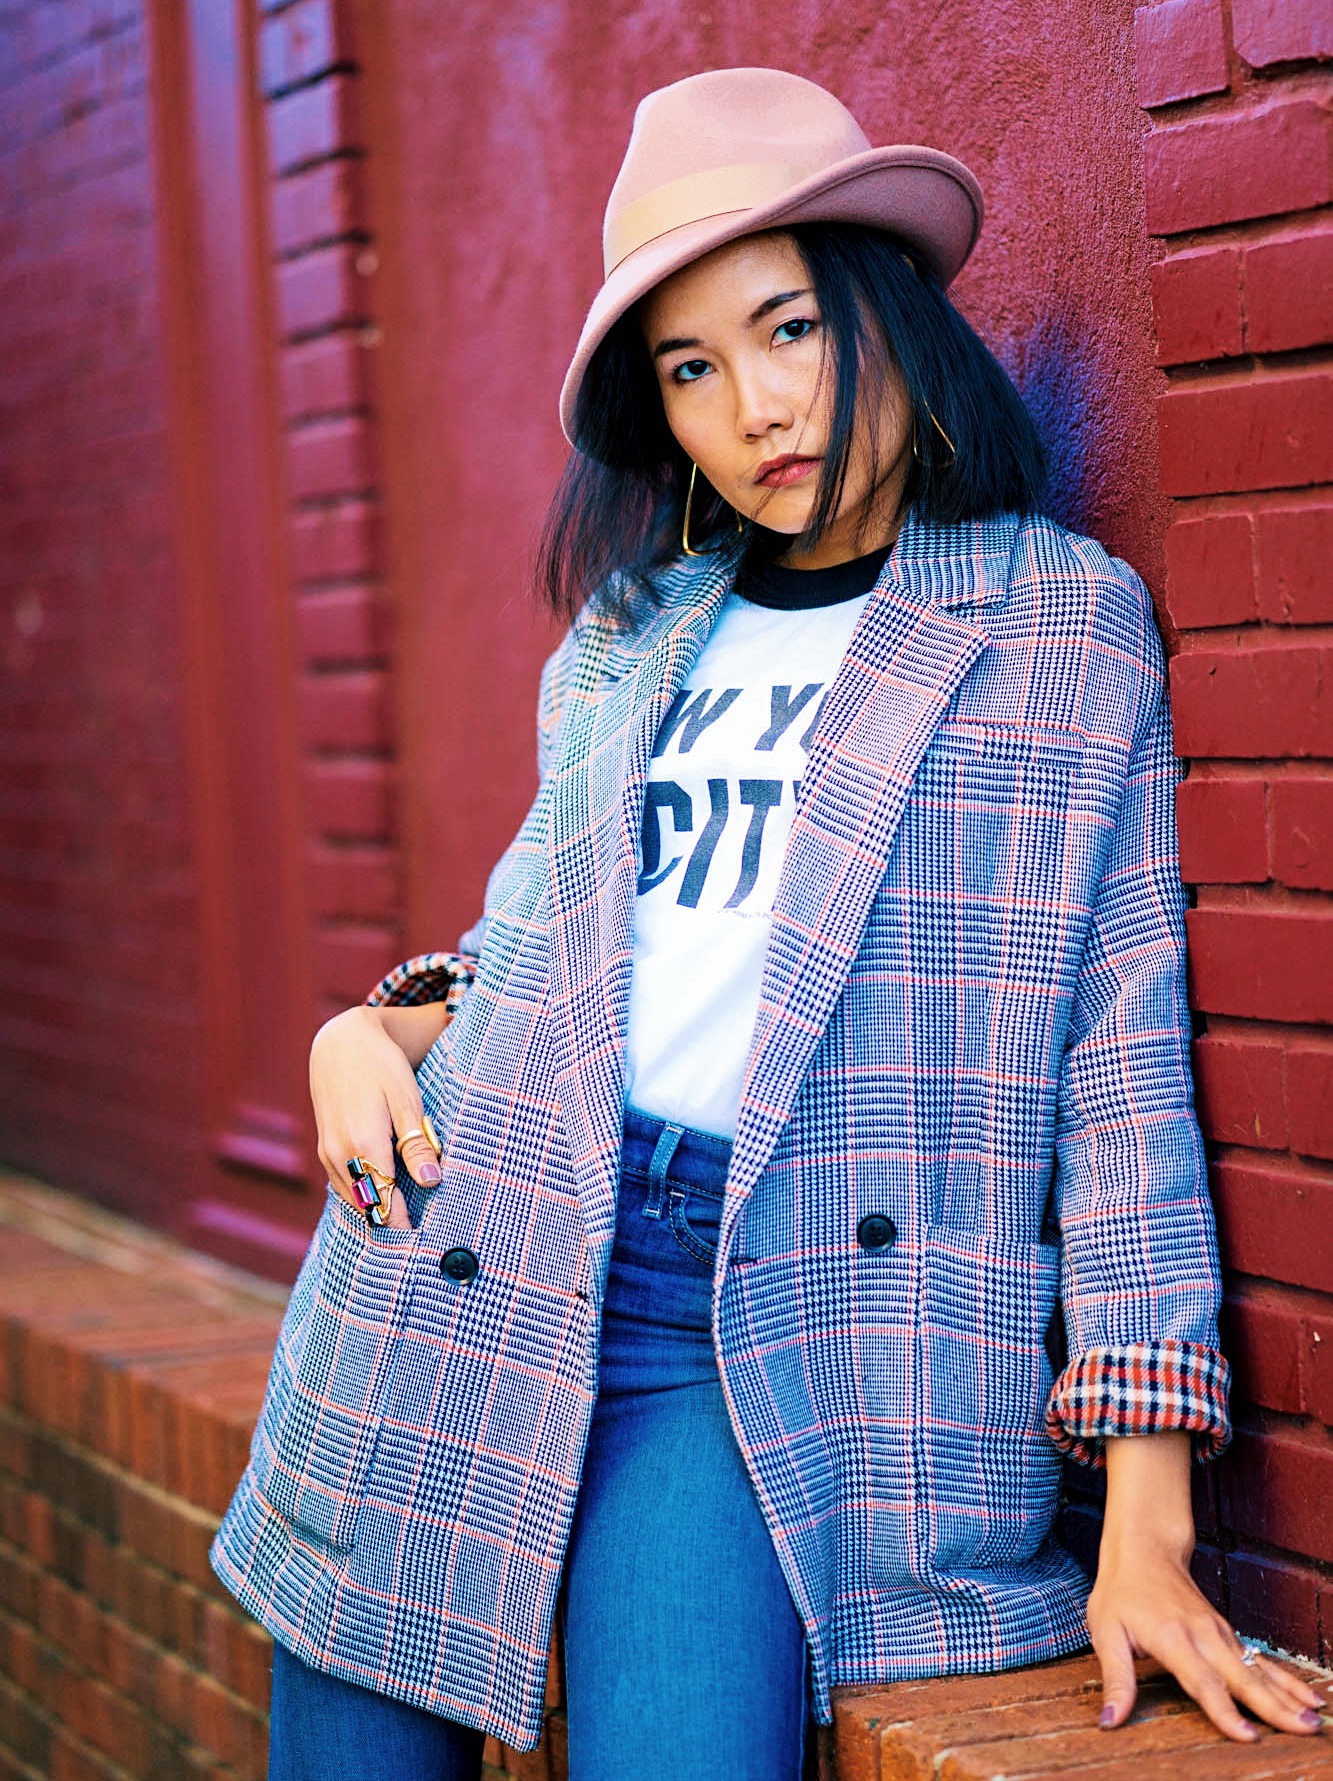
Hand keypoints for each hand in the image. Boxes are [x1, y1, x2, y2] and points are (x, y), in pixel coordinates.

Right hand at [310, 1004, 450, 1228]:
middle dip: (392, 1221)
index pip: (386, 1202)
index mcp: (365, 1145)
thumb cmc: (381, 1067)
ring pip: (353, 1199)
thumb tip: (431, 1181)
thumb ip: (415, 1143)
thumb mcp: (407, 1100)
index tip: (424, 1239)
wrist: (340, 1043)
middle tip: (420, 1235)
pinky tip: (383, 1194)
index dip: (404, 1223)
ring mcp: (328, 1154)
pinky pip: (343, 1185)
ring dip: (377, 1210)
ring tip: (406, 1218)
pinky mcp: (324, 1149)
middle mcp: (341, 1155)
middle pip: (367, 1206)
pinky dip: (362, 1195)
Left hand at [1091, 1435, 1324, 1741]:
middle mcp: (1203, 1634)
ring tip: (1315, 1721)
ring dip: (1287, 1696)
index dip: (1225, 1711)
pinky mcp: (1227, 1633)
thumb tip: (1111, 1720)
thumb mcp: (1105, 1631)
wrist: (1144, 1548)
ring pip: (1258, 1669)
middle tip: (1304, 1730)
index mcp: (1173, 1637)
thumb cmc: (1121, 1590)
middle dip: (1274, 1707)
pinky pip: (1259, 1661)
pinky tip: (1306, 1698)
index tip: (1248, 1735)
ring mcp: (1219, 1632)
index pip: (1203, 1681)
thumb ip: (1116, 1678)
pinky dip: (1284, 1680)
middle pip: (1242, 1677)